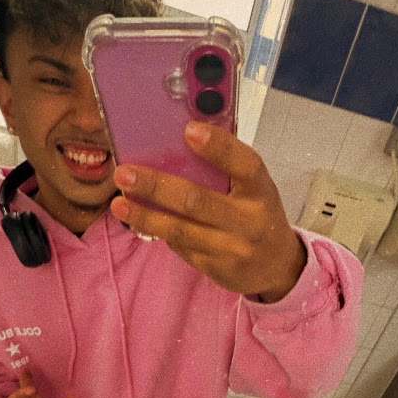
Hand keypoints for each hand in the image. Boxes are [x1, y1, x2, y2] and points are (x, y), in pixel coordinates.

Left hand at [109, 121, 306, 302]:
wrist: (278, 267)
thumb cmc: (258, 215)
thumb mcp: (255, 190)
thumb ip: (227, 169)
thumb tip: (180, 139)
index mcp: (261, 191)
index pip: (245, 164)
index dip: (219, 147)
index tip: (188, 130)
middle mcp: (249, 220)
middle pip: (197, 200)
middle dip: (156, 186)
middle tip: (124, 173)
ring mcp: (232, 247)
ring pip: (180, 229)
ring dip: (145, 215)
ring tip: (119, 203)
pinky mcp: (215, 267)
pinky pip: (180, 245)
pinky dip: (157, 230)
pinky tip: (138, 219)